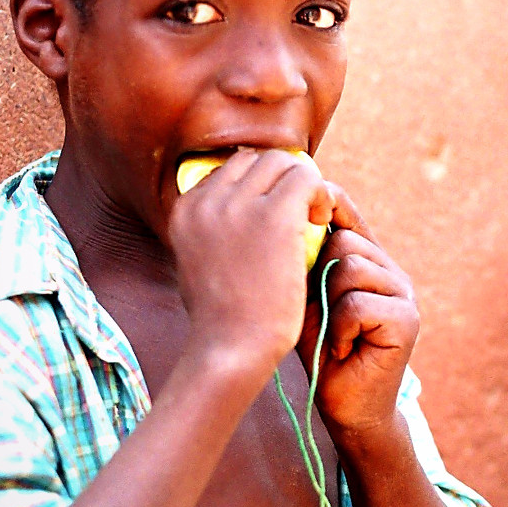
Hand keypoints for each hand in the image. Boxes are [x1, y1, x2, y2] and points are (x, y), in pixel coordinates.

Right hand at [168, 149, 333, 379]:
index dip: (263, 185)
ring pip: (284, 161)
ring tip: (314, 218)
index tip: (280, 212)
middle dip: (285, 179)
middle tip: (303, 213)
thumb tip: (239, 217)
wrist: (230, 348)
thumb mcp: (201, 266)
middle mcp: (206, 200)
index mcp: (185, 209)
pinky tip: (322, 221)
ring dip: (305, 185)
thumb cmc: (222, 320)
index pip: (232, 168)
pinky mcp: (273, 216)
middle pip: (258, 158)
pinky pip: (307, 178)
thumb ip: (213, 233)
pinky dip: (320, 194)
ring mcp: (238, 205)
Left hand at [299, 183, 418, 445]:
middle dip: (318, 276)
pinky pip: (358, 303)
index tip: (292, 216)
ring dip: (329, 306)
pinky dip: (340, 328)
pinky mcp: (406, 320)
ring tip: (333, 335)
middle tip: (319, 315)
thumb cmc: (320, 352)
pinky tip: (342, 349)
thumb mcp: (305, 298)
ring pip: (350, 267)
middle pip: (343, 239)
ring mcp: (403, 294)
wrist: (346, 408)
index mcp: (368, 259)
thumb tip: (286, 217)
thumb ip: (306, 262)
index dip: (321, 206)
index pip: (345, 212)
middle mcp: (390, 270)